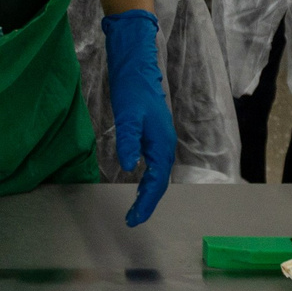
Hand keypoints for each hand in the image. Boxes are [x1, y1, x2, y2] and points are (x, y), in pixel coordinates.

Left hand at [100, 9, 177, 225]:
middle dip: (147, 203)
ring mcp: (160, 142)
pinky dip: (146, 180)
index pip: (156, 183)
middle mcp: (164, 147)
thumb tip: (127, 167)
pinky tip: (137, 185)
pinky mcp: (152, 137)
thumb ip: (128, 141)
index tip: (133, 219)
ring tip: (135, 210)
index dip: (145, 203)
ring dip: (147, 194)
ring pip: (157, 176)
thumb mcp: (127, 116)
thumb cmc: (132, 91)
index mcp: (162, 146)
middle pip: (159, 183)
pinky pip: (153, 166)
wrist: (137, 70)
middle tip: (131, 220)